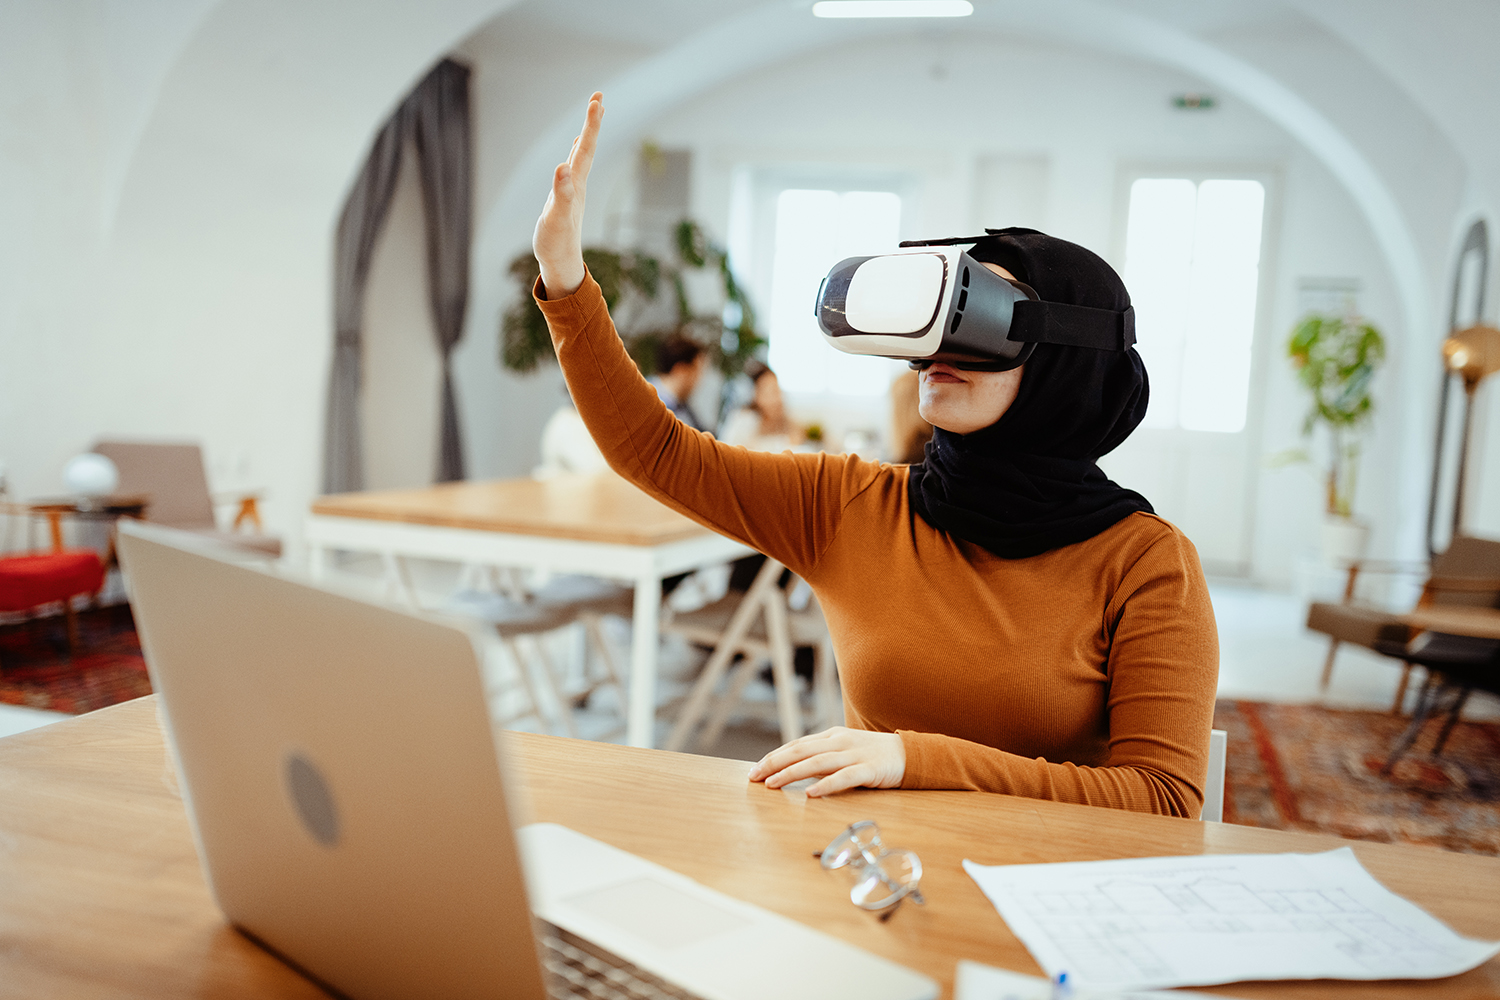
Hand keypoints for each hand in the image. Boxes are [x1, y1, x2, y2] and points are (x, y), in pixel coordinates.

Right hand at [533, 91, 602, 299]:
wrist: (561, 264)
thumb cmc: (557, 243)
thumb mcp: (555, 219)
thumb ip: (561, 194)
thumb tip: (563, 167)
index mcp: (576, 185)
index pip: (584, 148)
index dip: (591, 124)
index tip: (597, 100)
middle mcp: (577, 184)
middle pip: (586, 147)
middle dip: (592, 122)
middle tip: (598, 97)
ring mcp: (573, 190)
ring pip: (581, 156)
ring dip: (586, 135)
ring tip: (591, 116)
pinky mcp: (566, 197)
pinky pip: (572, 169)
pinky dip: (574, 154)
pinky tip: (573, 151)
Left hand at [747, 727, 905, 796]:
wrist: (908, 754)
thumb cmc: (871, 756)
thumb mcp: (844, 751)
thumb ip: (821, 757)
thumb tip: (792, 770)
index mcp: (831, 736)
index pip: (796, 745)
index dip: (774, 756)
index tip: (755, 770)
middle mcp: (839, 742)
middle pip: (801, 750)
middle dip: (775, 763)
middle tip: (755, 777)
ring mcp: (854, 754)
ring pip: (817, 762)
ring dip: (792, 773)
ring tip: (773, 784)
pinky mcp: (869, 769)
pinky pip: (844, 777)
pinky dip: (826, 785)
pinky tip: (810, 794)